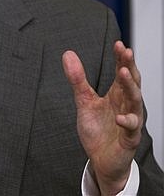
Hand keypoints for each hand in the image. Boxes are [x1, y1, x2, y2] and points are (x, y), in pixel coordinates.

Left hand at [62, 41, 142, 194]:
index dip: (121, 58)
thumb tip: (68, 54)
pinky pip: (131, 129)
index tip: (119, 44)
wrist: (101, 160)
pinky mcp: (129, 138)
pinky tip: (120, 117)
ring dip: (131, 87)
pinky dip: (127, 121)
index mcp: (117, 95)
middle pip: (132, 82)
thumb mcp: (84, 101)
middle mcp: (126, 105)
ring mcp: (130, 121)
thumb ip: (78, 79)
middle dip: (129, 66)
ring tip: (124, 73)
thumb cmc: (98, 131)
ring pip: (135, 102)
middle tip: (126, 52)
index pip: (122, 72)